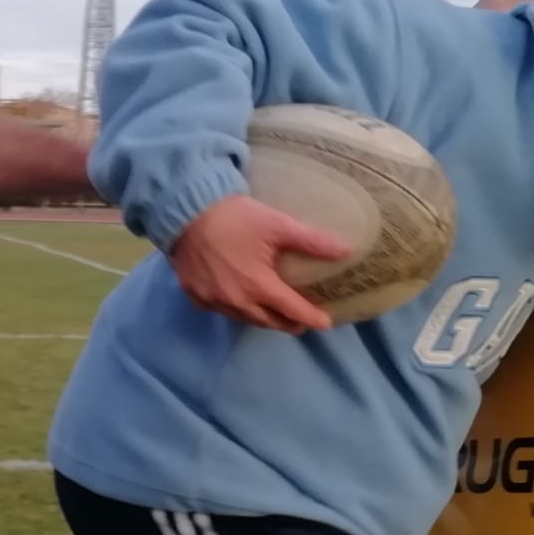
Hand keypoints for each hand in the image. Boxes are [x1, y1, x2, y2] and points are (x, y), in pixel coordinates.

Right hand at [168, 195, 354, 333]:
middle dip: (288, 323)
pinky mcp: (194, 295)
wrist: (185, 210)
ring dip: (262, 318)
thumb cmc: (235, 217)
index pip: (293, 311)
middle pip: (269, 322)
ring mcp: (212, 300)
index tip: (326, 323)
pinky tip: (239, 301)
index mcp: (259, 287)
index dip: (312, 318)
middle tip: (301, 320)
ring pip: (244, 319)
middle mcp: (236, 302)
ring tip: (274, 312)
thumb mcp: (277, 225)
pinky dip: (235, 310)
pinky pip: (220, 311)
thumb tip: (347, 251)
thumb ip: (312, 241)